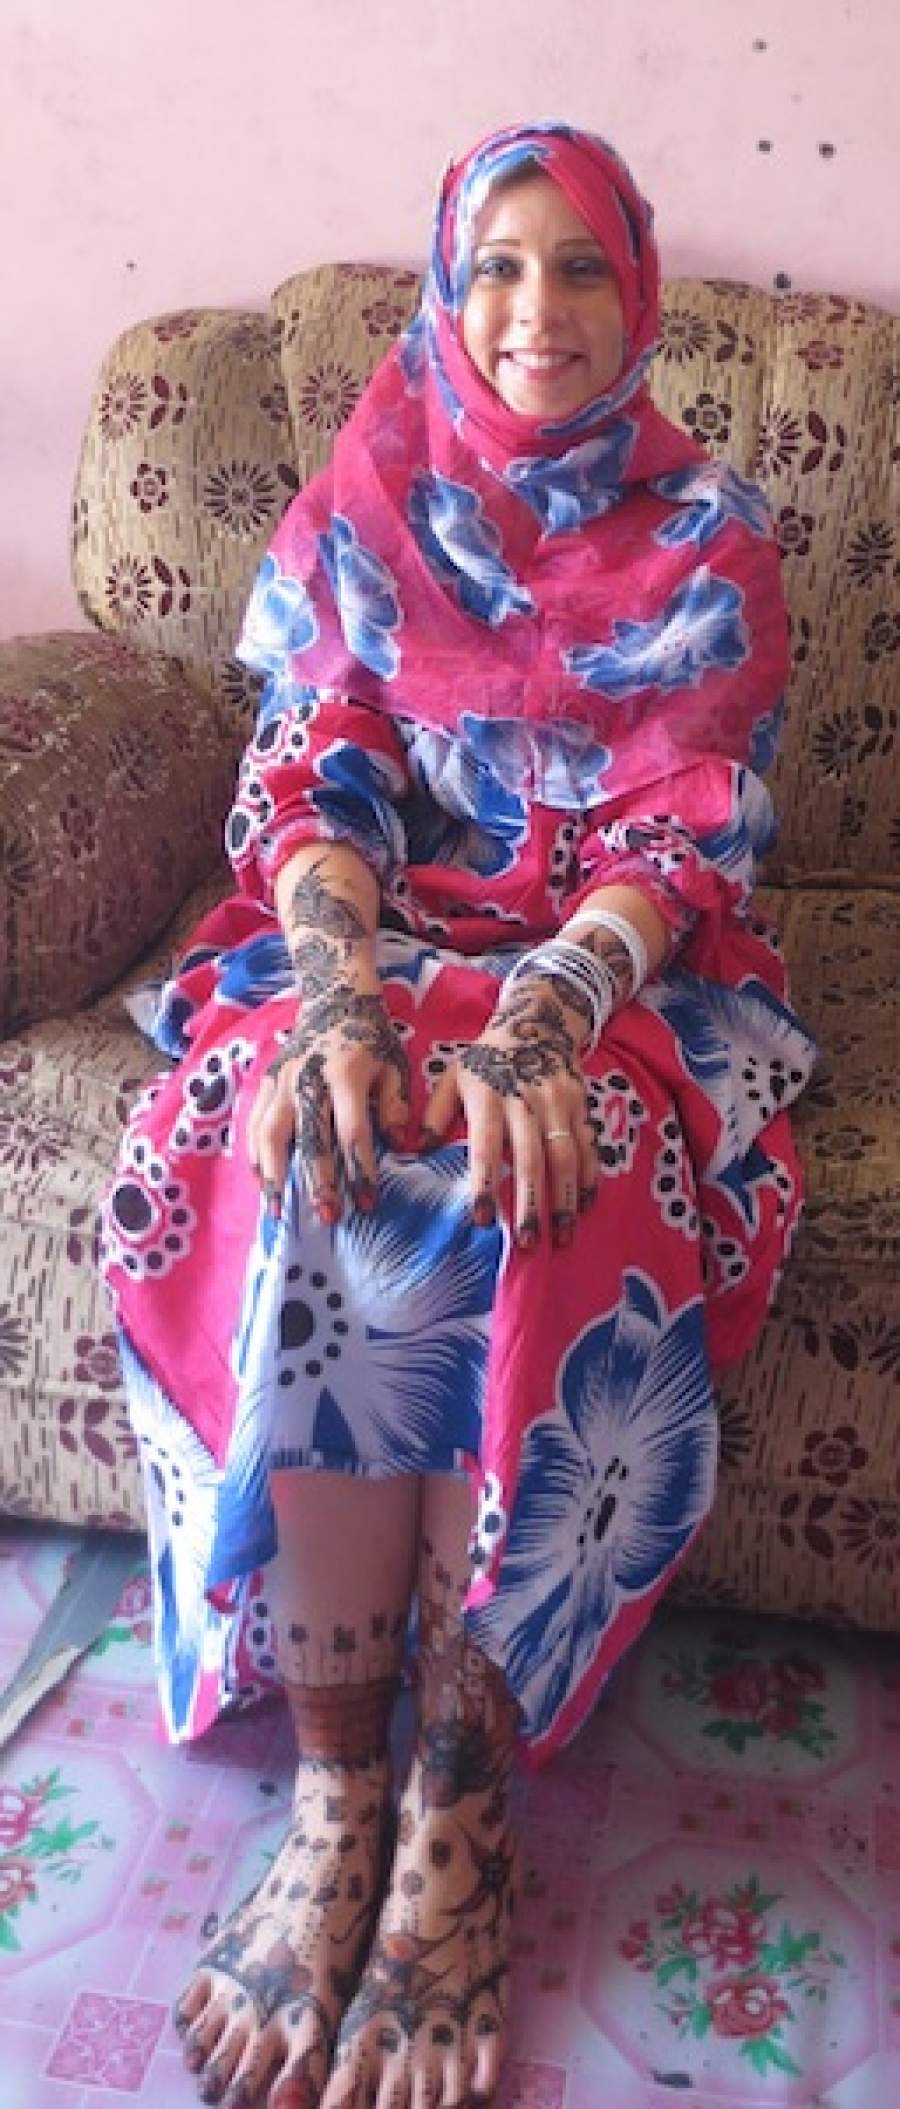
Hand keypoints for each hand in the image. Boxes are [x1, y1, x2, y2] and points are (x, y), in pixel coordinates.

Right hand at [247, 980, 409, 1221]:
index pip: (352, 1132)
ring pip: (270, 1136)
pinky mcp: (265, 1084)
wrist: (333, 999)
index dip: (359, 1170)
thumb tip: (401, 1148)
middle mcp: (308, 1080)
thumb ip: (397, 1107)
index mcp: (346, 1074)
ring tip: (279, 1212)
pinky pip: (255, 1126)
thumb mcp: (395, 1066)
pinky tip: (264, 1184)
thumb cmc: (371, 1039)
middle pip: (308, 1139)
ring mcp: (281, 1082)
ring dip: (274, 1177)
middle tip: (326, 1218)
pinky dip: (257, 1157)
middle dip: (316, 1182)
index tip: (367, 1203)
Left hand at [422, 982, 597, 1249]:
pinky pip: (589, 1145)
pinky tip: (584, 1206)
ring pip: (565, 1156)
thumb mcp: (453, 1076)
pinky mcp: (581, 1105)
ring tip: (562, 1236)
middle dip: (531, 1204)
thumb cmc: (486, 1059)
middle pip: (530, 1158)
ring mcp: (557, 1103)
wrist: (536, 1022)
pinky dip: (589, 1177)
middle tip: (527, 1243)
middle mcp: (525, 1100)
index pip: (485, 1146)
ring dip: (564, 1199)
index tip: (483, 1220)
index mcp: (487, 1095)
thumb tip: (416, 1150)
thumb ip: (435, 1112)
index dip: (485, 1183)